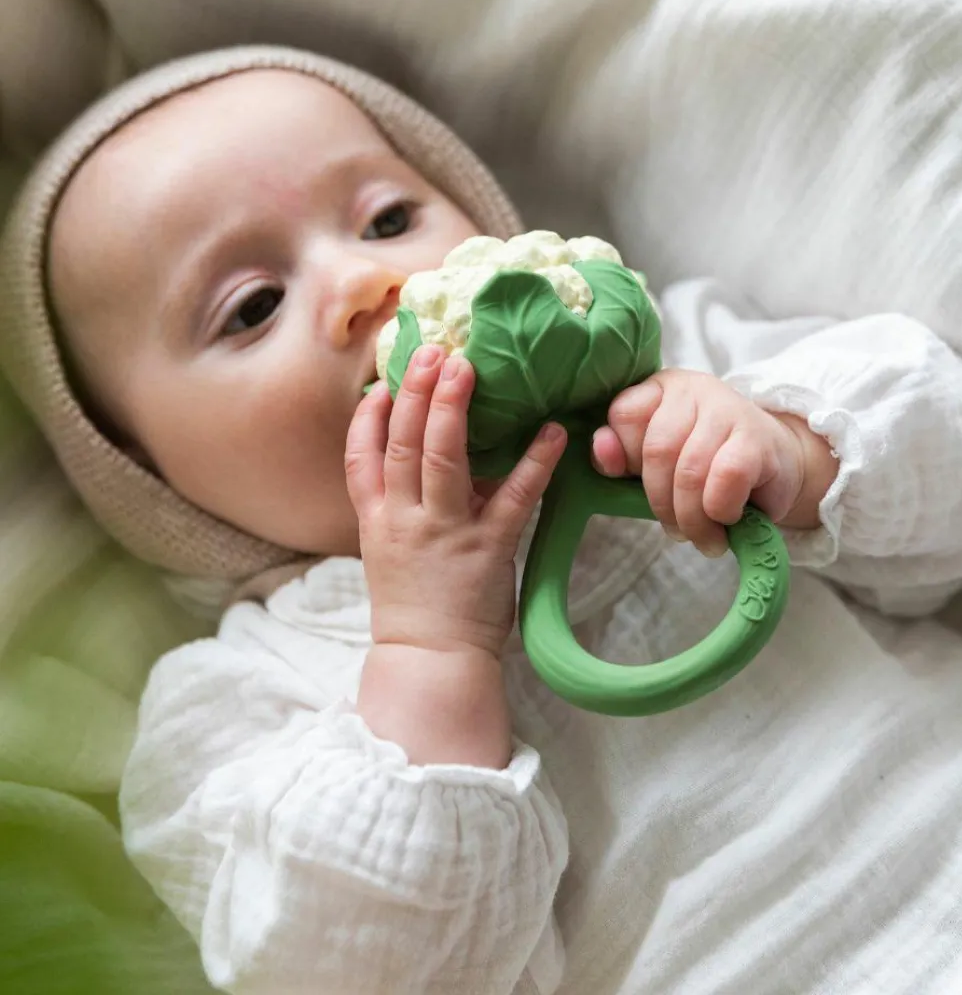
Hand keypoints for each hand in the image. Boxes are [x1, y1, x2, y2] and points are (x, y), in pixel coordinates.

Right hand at [346, 345, 566, 659]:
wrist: (430, 659)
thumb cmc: (414, 603)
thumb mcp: (390, 549)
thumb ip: (403, 503)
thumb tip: (427, 453)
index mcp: (376, 519)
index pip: (360, 458)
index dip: (369, 417)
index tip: (381, 383)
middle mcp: (405, 519)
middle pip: (402, 445)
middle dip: (414, 394)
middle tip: (432, 351)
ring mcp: (445, 532)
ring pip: (442, 460)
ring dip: (452, 410)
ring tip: (465, 367)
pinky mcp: (488, 548)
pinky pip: (513, 498)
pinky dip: (534, 462)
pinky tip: (552, 430)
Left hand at [591, 369, 837, 555]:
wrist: (776, 467)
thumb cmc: (706, 467)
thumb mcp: (654, 463)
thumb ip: (621, 457)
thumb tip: (602, 450)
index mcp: (661, 389)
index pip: (624, 415)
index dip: (625, 459)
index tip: (637, 486)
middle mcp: (693, 390)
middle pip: (657, 450)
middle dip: (662, 503)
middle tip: (677, 530)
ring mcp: (728, 409)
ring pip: (689, 470)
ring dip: (692, 517)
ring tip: (703, 536)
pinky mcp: (757, 438)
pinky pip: (725, 477)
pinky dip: (720, 508)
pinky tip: (727, 518)